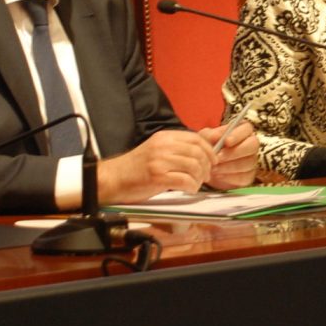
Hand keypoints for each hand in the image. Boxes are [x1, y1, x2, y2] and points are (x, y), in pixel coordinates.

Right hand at [100, 129, 217, 200]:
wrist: (113, 179)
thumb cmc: (136, 168)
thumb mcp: (158, 150)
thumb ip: (178, 148)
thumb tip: (204, 148)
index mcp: (164, 137)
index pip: (196, 138)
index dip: (209, 150)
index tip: (212, 160)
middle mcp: (163, 146)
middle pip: (198, 152)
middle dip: (207, 166)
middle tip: (206, 175)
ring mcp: (160, 161)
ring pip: (194, 166)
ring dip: (200, 178)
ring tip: (196, 183)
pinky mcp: (157, 177)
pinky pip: (185, 180)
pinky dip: (192, 186)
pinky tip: (188, 189)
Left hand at [198, 121, 260, 190]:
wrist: (207, 167)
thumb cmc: (209, 147)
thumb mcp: (205, 139)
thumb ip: (209, 135)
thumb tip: (216, 136)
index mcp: (242, 130)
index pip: (247, 128)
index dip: (238, 135)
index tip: (226, 141)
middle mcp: (251, 143)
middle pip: (253, 145)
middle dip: (234, 152)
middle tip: (218, 157)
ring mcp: (252, 160)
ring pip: (248, 163)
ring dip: (229, 166)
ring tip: (214, 168)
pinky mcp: (249, 175)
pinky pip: (244, 177)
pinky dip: (230, 177)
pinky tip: (219, 175)